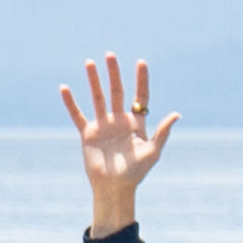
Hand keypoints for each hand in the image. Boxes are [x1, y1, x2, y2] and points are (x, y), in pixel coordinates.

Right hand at [62, 57, 175, 230]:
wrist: (114, 188)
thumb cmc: (136, 173)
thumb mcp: (152, 152)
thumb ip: (162, 132)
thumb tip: (176, 114)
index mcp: (137, 124)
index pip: (140, 97)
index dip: (141, 80)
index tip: (141, 62)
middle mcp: (119, 121)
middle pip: (117, 91)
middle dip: (114, 73)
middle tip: (110, 55)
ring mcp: (103, 126)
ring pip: (98, 98)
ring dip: (94, 80)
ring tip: (90, 62)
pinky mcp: (88, 134)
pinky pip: (78, 115)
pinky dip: (71, 102)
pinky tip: (65, 88)